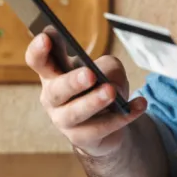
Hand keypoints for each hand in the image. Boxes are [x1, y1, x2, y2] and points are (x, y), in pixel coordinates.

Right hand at [26, 33, 147, 155]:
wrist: (109, 123)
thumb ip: (107, 68)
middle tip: (90, 74)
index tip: (46, 37)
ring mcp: (64, 121)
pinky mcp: (81, 138)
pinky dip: (122, 116)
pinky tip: (139, 105)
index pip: (37, 61)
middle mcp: (53, 98)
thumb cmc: (101, 87)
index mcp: (52, 74)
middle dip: (72, 82)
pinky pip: (101, 128)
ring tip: (111, 92)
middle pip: (56, 90)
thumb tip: (108, 81)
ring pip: (75, 113)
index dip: (38, 50)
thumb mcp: (107, 69)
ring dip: (94, 102)